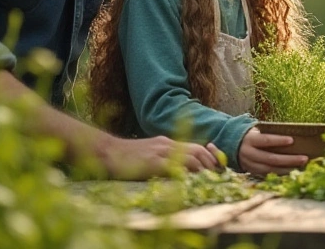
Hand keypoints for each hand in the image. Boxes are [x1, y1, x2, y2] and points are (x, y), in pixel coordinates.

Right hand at [97, 134, 220, 178]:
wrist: (107, 151)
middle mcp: (167, 145)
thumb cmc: (125, 156)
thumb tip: (177, 169)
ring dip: (203, 169)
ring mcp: (161, 153)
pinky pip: (175, 167)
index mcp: (167, 143)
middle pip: (198, 150)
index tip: (216, 167)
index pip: (196, 147)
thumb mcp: (148, 152)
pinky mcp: (153, 162)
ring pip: (191, 157)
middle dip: (211, 163)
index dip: (209, 156)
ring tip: (210, 180)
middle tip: (218, 175)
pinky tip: (191, 182)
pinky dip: (186, 174)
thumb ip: (163, 157)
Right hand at [238, 127, 309, 175]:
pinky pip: (267, 174)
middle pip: (270, 158)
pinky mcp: (252, 171)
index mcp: (250, 140)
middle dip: (289, 159)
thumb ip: (268, 133)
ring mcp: (249, 164)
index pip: (266, 140)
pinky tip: (292, 172)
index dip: (278, 141)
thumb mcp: (255, 131)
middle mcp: (248, 153)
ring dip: (287, 169)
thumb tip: (291, 135)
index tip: (292, 140)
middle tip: (304, 158)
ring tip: (301, 166)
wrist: (230, 145)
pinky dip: (280, 173)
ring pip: (270, 169)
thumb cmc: (251, 135)